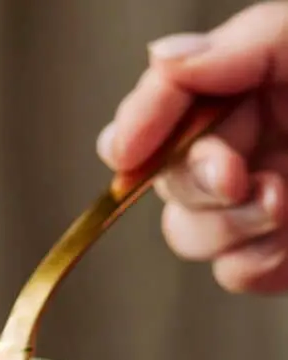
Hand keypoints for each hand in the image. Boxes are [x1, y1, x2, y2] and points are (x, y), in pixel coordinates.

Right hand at [97, 2, 287, 293]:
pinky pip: (236, 275)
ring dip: (229, 228)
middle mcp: (243, 147)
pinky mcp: (279, 256)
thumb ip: (242, 46)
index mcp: (246, 88)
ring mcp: (256, 207)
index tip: (126, 150)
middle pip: (163, 179)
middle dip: (194, 182)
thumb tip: (166, 61)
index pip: (161, 108)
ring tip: (286, 202)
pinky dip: (263, 263)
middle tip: (237, 177)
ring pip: (190, 235)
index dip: (138, 127)